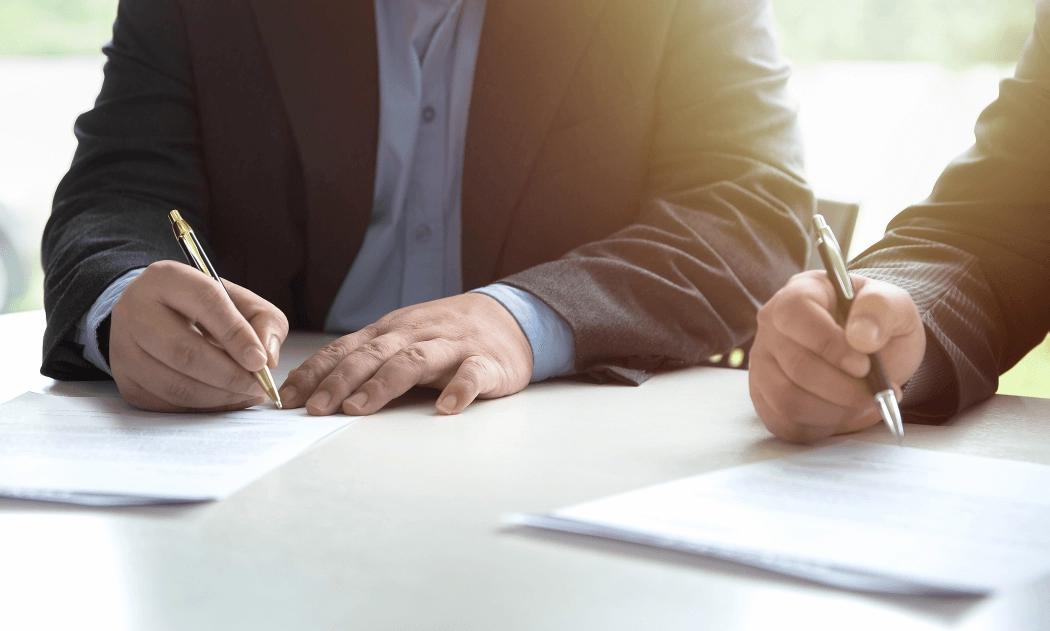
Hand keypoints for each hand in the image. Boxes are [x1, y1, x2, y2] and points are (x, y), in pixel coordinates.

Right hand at [110, 260, 288, 411]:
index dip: (237, 336)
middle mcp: (135, 310)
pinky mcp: (125, 380)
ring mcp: (123, 348)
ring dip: (219, 396)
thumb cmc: (204, 308)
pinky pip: (167, 404)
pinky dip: (203, 408)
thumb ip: (264, 321)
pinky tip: (224, 399)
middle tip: (257, 386)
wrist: (155, 315)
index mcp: (167, 278)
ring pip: (175, 384)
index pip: (207, 303)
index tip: (260, 362)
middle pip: (185, 352)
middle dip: (229, 375)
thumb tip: (267, 358)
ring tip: (246, 394)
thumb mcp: (240, 300)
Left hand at [280, 293, 533, 415]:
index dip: (315, 373)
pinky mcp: (487, 362)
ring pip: (414, 362)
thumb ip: (366, 360)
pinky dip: (459, 389)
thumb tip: (312, 391)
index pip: (345, 350)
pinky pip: (472, 374)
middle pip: (372, 356)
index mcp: (390, 332)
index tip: (287, 399)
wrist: (509, 317)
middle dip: (340, 381)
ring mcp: (451, 346)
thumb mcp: (402, 339)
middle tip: (315, 409)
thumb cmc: (445, 335)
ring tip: (359, 408)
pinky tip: (446, 408)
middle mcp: (415, 335)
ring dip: (383, 384)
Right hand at [749, 270, 924, 442]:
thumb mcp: (895, 307)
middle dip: (843, 389)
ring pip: (787, 400)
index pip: (794, 314)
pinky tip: (843, 414)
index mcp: (799, 292)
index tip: (864, 365)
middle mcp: (770, 326)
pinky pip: (783, 422)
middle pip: (796, 366)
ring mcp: (762, 362)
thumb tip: (860, 337)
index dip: (828, 344)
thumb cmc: (878, 325)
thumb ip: (882, 309)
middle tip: (875, 394)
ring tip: (862, 404)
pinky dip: (819, 427)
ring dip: (834, 412)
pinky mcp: (763, 395)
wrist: (872, 352)